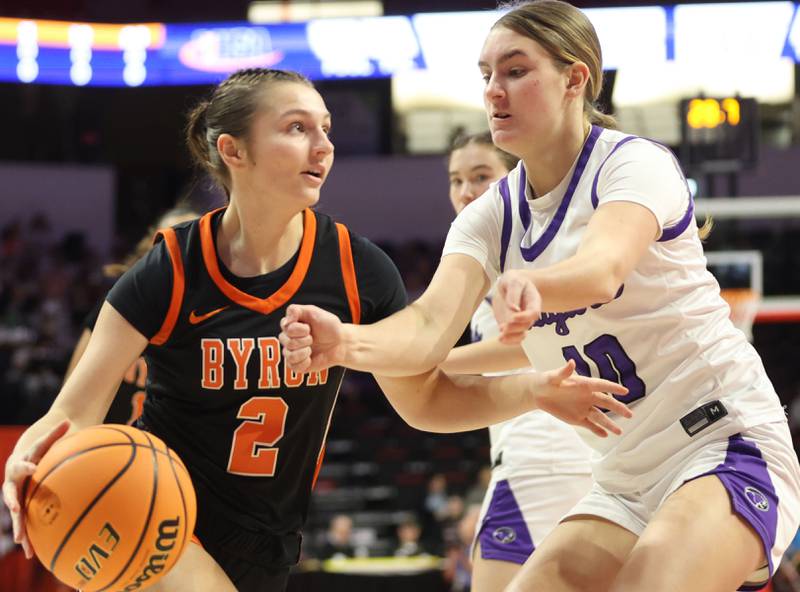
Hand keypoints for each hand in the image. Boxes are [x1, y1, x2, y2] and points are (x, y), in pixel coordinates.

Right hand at [2, 419, 69, 558]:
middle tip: (15, 509)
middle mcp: (14, 482)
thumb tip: (68, 420)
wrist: (27, 457)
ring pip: (16, 513)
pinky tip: (33, 555)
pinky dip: (29, 537)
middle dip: (12, 502)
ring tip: (22, 541)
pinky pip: (25, 523)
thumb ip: (56, 433)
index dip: (27, 467)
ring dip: (19, 526)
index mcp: (20, 464)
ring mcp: (16, 496)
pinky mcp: (22, 507)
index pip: (23, 464)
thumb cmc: (41, 448)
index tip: (34, 470)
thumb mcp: (47, 440)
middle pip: (10, 493)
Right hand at [279, 304, 346, 372]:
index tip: (309, 328)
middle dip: (304, 340)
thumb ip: (296, 311)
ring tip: (312, 349)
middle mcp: (288, 338)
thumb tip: (285, 322)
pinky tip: (310, 359)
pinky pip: (293, 367)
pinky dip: (303, 363)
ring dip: (304, 352)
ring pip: (288, 355)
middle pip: (286, 341)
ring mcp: (292, 352)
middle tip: (313, 338)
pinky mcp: (297, 365)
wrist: (341, 343)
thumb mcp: (314, 311)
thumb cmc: (328, 326)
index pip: (285, 327)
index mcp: (290, 325)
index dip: (299, 329)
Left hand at [493, 270, 541, 343]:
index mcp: (534, 301)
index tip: (513, 317)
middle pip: (526, 325)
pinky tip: (501, 339)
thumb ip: (513, 293)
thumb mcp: (513, 281)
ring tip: (500, 337)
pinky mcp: (513, 326)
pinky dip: (508, 340)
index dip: (525, 317)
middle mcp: (529, 314)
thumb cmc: (513, 281)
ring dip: (511, 337)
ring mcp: (521, 321)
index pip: (533, 312)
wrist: (510, 286)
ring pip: (521, 334)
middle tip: (503, 328)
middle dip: (514, 328)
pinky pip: (514, 337)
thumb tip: (513, 308)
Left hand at [531, 360, 632, 437]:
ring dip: (609, 424)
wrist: (537, 393)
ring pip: (600, 417)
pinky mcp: (577, 419)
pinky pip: (590, 425)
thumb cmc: (546, 381)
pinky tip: (605, 435)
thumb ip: (563, 372)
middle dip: (618, 408)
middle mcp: (587, 397)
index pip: (601, 386)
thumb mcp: (552, 377)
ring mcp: (583, 408)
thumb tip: (571, 362)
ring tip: (620, 432)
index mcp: (584, 384)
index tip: (625, 391)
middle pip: (606, 403)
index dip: (613, 388)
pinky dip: (597, 430)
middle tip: (630, 415)